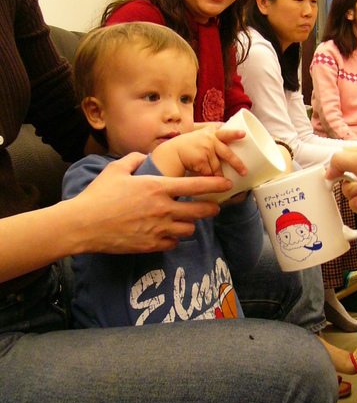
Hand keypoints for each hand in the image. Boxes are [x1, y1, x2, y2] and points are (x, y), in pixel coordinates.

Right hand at [0, 152, 235, 281]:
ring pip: (188, 229)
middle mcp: (162, 208)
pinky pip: (172, 243)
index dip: (214, 184)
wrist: (83, 224)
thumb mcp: (115, 170)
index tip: (227, 184)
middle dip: (210, 209)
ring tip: (184, 221)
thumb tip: (142, 157)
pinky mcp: (150, 245)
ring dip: (188, 224)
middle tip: (213, 208)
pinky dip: (172, 239)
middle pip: (199, 211)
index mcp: (157, 187)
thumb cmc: (98, 195)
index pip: (195, 184)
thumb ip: (133, 160)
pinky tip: (166, 234)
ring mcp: (158, 229)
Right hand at [152, 128, 246, 177]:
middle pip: (227, 154)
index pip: (225, 133)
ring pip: (217, 168)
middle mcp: (209, 141)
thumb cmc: (187, 145)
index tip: (243, 134)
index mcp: (211, 134)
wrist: (172, 153)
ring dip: (219, 175)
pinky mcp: (201, 161)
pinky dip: (208, 177)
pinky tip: (203, 177)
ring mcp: (205, 151)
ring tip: (222, 181)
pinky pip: (209, 174)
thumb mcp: (199, 134)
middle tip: (244, 172)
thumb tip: (222, 125)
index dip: (234, 134)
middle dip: (237, 164)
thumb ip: (211, 130)